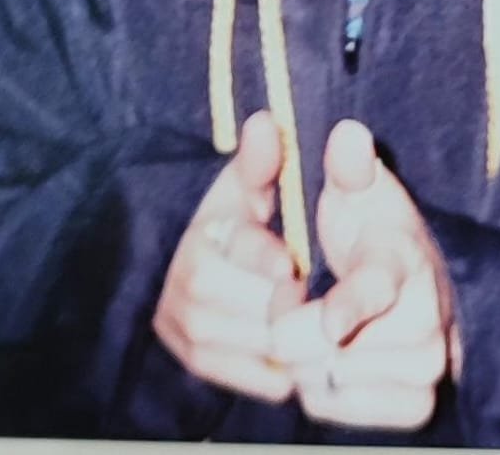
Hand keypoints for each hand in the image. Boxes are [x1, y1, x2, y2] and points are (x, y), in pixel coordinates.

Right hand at [154, 110, 304, 400]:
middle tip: (312, 290)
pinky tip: (301, 349)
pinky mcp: (201, 364)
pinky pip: (261, 377)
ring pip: (264, 344)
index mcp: (203, 236)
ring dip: (294, 335)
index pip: (240, 252)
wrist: (199, 272)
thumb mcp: (245, 186)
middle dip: (291, 297)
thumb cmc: (236, 221)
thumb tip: (265, 123)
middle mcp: (186, 288)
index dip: (269, 258)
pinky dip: (285, 368)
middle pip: (259, 305)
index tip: (291, 262)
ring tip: (313, 316)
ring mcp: (190, 330)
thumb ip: (259, 162)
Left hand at [269, 118, 458, 429]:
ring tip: (314, 328)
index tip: (329, 320)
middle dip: (290, 327)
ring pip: (322, 381)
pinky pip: (331, 408)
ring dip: (302, 359)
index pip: (375, 288)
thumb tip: (347, 135)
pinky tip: (329, 359)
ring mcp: (424, 368)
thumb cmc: (374, 236)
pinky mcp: (414, 406)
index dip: (349, 304)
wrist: (420, 290)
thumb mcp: (360, 194)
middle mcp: (425, 322)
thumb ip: (349, 168)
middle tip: (291, 302)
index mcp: (404, 261)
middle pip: (324, 347)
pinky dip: (317, 389)